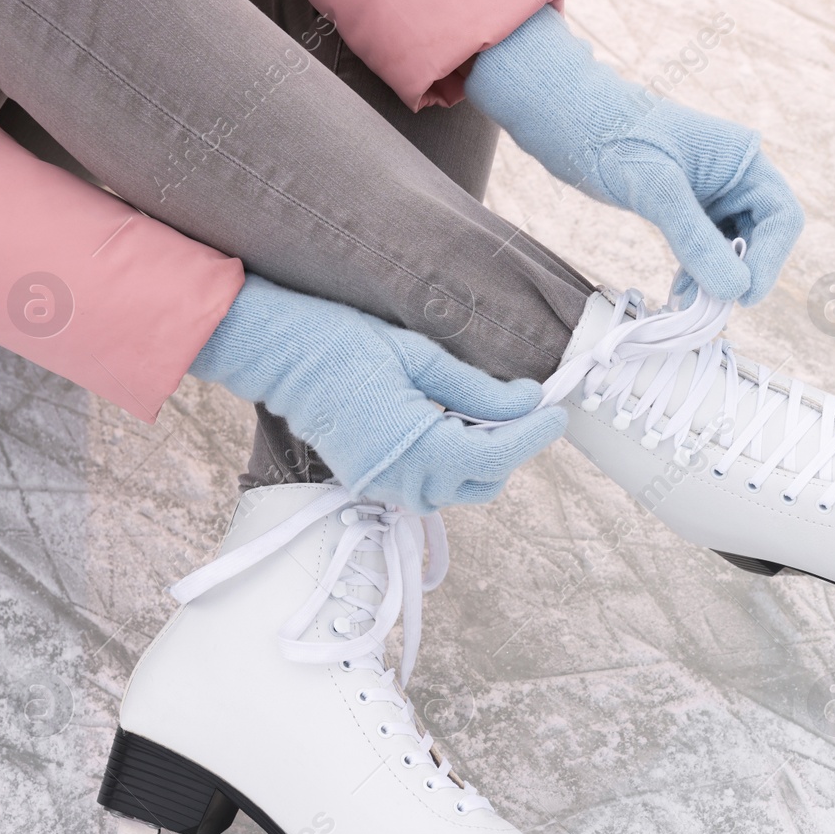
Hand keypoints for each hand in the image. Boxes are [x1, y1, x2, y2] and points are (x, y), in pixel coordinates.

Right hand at [189, 275, 566, 510]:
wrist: (278, 356)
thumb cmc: (343, 344)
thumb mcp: (422, 358)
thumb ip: (479, 391)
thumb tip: (528, 402)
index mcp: (420, 450)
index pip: (498, 455)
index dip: (534, 434)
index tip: (556, 411)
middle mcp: (405, 482)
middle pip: (484, 479)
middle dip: (509, 446)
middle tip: (521, 405)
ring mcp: (386, 488)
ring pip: (459, 486)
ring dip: (479, 455)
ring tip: (483, 410)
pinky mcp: (374, 483)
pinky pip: (429, 484)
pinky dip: (450, 460)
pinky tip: (450, 421)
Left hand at [466, 7, 803, 304]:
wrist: (570, 120)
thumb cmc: (614, 139)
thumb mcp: (656, 190)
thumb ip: (696, 239)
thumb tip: (736, 291)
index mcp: (744, 159)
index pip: (782, 218)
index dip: (769, 261)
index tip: (743, 297)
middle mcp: (737, 175)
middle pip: (763, 236)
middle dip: (741, 272)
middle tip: (712, 306)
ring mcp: (714, 192)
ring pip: (735, 247)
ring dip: (718, 277)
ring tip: (689, 300)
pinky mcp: (689, 207)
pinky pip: (708, 247)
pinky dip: (699, 271)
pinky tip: (680, 289)